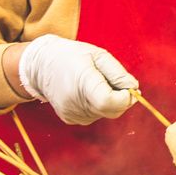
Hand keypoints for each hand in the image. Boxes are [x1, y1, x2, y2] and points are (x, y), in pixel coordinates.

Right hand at [18, 34, 137, 124]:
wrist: (41, 65)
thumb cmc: (72, 56)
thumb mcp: (98, 55)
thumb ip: (118, 73)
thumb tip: (134, 89)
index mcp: (82, 81)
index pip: (109, 101)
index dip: (125, 97)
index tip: (128, 88)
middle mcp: (74, 101)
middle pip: (111, 110)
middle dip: (121, 99)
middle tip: (114, 82)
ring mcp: (70, 112)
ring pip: (105, 114)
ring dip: (109, 101)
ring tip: (96, 83)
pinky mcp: (69, 118)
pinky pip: (95, 116)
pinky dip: (98, 106)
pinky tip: (87, 92)